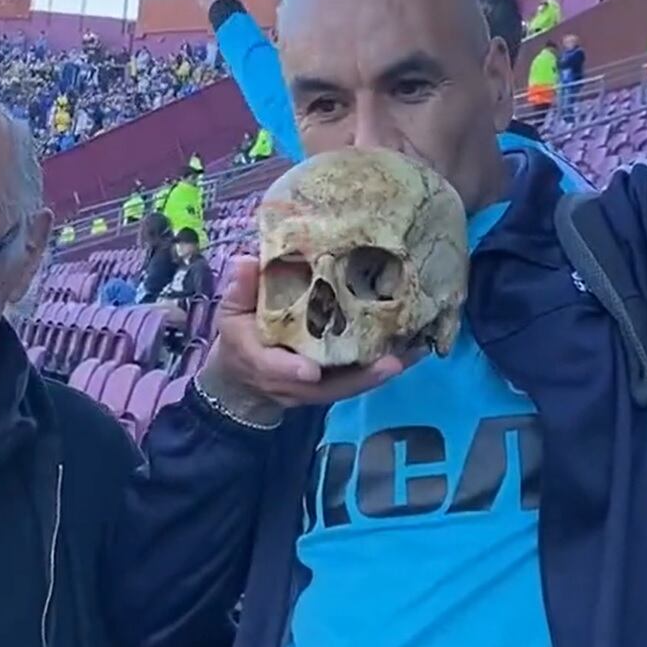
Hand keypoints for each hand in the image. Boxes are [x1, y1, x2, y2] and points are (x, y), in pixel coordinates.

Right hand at [197, 257, 416, 425]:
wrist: (245, 380)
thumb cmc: (240, 340)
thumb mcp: (230, 316)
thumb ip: (239, 291)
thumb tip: (246, 260)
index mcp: (263, 365)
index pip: (276, 370)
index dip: (292, 371)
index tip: (309, 371)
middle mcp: (296, 383)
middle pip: (330, 386)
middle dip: (361, 377)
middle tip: (392, 362)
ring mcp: (319, 387)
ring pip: (352, 385)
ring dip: (383, 372)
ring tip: (417, 351)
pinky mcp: (335, 383)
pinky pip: (362, 379)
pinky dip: (386, 367)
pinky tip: (415, 349)